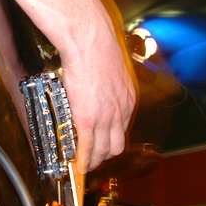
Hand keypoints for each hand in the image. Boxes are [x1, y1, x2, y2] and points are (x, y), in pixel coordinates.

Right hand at [60, 21, 136, 173]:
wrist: (90, 41)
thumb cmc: (100, 48)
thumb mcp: (114, 70)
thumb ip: (110, 83)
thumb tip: (100, 84)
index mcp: (128, 100)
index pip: (123, 129)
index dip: (112, 140)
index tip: (104, 143)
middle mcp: (121, 112)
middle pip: (117, 146)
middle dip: (105, 155)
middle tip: (94, 157)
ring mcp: (105, 117)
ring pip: (103, 151)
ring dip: (93, 161)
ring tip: (84, 164)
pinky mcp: (88, 118)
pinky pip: (86, 147)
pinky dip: (82, 159)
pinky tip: (76, 164)